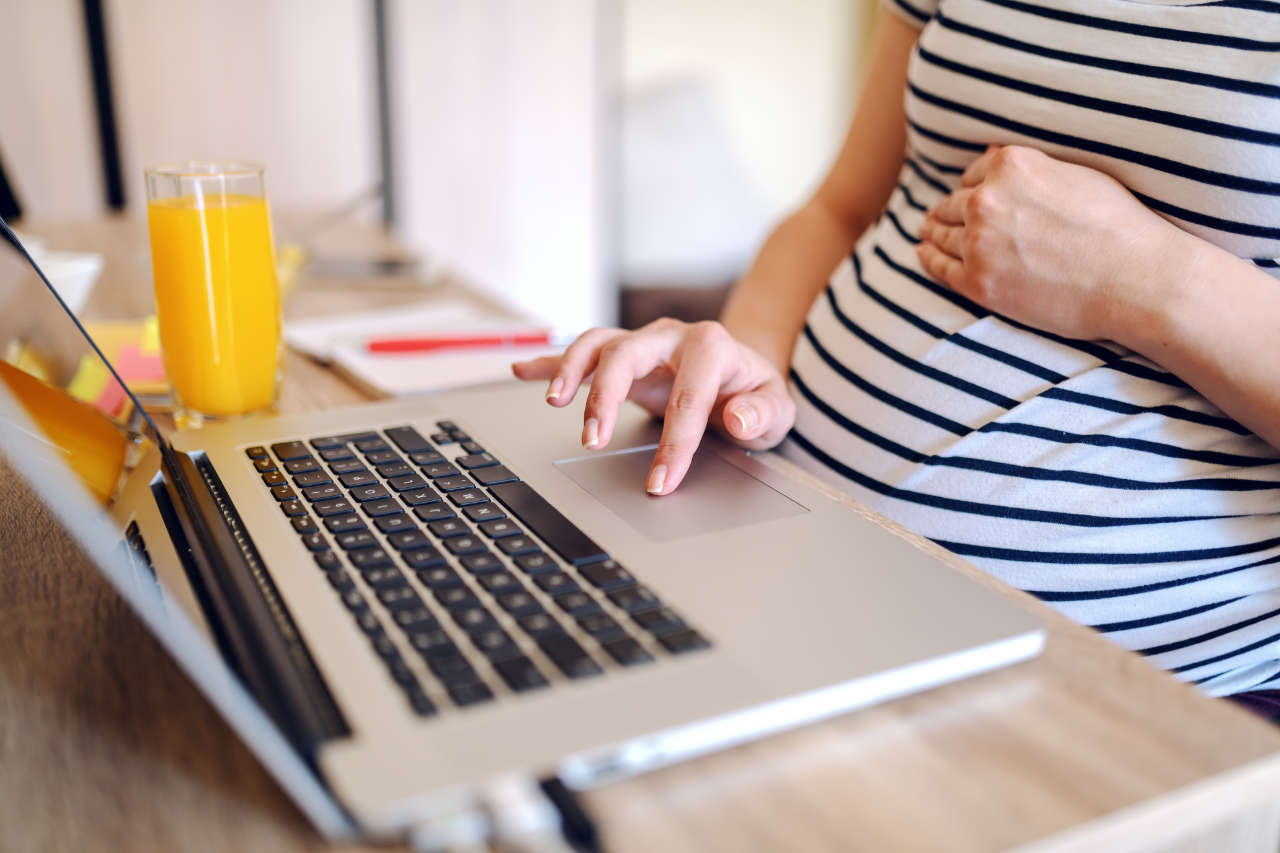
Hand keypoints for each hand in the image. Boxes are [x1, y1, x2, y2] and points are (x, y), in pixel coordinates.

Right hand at [511, 318, 794, 494]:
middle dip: (605, 396)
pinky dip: (550, 362)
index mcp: (712, 347)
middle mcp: (671, 337)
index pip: (689, 396)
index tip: (662, 481)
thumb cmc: (753, 394)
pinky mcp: (621, 355)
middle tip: (593, 440)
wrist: (742, 373)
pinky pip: (580, 353)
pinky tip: (523, 371)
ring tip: (554, 403)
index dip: (675, 442)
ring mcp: (642, 343)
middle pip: (627, 354)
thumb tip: (740, 419)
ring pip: (598, 344)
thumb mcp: (777, 408)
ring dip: (572, 372)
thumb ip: (763, 414)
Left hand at [916, 145, 1183, 342]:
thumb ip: (1031, 166)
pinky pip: (939, 267)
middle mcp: (985, 200)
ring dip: (933, 232)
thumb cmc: (1118, 225)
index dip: (973, 187)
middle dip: (950, 210)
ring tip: (926, 233)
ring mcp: (977, 243)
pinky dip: (928, 258)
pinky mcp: (976, 282)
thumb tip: (991, 155)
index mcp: (1010, 165)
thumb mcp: (1076, 175)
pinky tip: (923, 253)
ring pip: (942, 233)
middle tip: (937, 216)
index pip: (975, 174)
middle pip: (954, 203)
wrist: (1134, 279)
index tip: (969, 196)